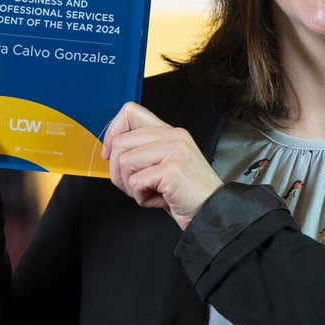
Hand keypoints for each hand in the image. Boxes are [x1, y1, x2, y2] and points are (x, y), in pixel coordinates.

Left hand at [101, 102, 222, 228]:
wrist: (213, 212)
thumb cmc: (187, 194)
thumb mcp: (166, 164)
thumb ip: (145, 151)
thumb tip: (112, 150)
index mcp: (171, 132)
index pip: (130, 112)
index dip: (113, 132)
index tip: (111, 154)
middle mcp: (174, 136)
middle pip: (120, 142)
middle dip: (118, 171)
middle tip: (135, 186)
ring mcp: (174, 151)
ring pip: (124, 162)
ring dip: (130, 186)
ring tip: (150, 193)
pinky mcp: (172, 169)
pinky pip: (136, 182)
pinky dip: (141, 198)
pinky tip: (159, 200)